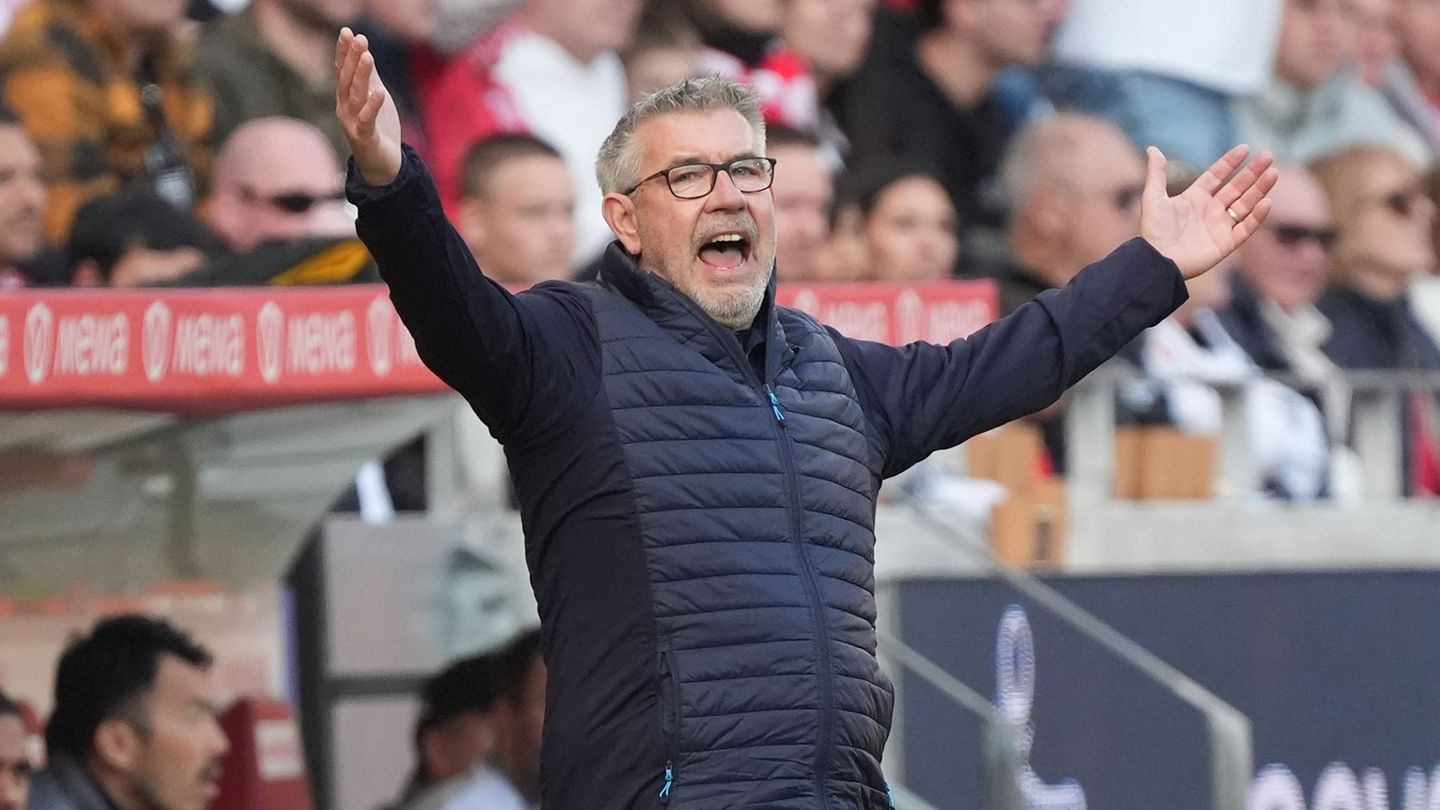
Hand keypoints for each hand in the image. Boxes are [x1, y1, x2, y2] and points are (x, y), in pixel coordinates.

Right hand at [335, 27, 401, 185]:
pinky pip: (368, 120)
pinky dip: (372, 106)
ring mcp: (353, 123)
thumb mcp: (374, 98)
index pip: (343, 71)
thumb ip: (370, 77)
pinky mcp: (365, 137)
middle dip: (352, 58)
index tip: (347, 32)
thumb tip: (366, 52)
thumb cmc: (377, 128)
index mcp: (346, 98)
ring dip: (362, 76)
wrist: (381, 164)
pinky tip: (379, 91)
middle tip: (358, 38)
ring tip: (368, 56)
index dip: (344, 52)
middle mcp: (345, 108)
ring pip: (356, 96)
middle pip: (347, 80)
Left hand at [1140, 145, 1276, 278]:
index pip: (1217, 176)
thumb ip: (1157, 173)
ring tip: (1273, 173)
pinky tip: (1267, 202)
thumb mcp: (1153, 198)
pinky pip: (1246, 228)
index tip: (1245, 148)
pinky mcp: (1226, 244)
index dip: (1230, 162)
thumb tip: (1152, 148)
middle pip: (1236, 187)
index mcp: (1194, 198)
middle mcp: (1210, 210)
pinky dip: (1257, 216)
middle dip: (1252, 172)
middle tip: (1268, 156)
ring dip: (1260, 189)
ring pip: (1245, 204)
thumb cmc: (1153, 230)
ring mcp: (1219, 226)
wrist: (1157, 260)